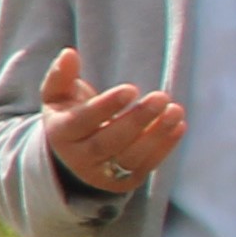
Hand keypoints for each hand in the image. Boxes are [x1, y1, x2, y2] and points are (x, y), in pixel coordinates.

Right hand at [37, 48, 186, 195]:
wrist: (73, 156)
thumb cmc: (69, 116)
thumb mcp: (58, 96)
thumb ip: (61, 75)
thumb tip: (69, 54)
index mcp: (61, 134)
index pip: (83, 122)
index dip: (106, 107)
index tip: (131, 89)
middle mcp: (79, 159)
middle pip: (107, 143)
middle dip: (136, 120)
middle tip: (161, 97)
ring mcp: (102, 174)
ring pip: (129, 158)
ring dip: (156, 135)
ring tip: (176, 111)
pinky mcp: (124, 182)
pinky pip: (145, 166)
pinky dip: (164, 147)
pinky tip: (178, 126)